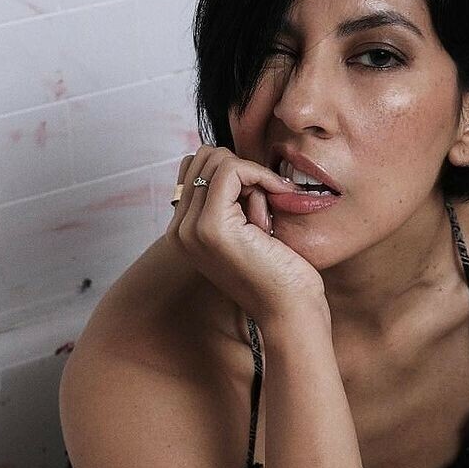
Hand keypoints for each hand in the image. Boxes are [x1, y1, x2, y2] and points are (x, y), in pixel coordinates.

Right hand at [167, 146, 327, 323]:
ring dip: (251, 175)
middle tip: (267, 201)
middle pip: (202, 158)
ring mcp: (190, 229)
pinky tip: (278, 195)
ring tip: (268, 209)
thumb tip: (231, 157)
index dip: (234, 173)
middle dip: (241, 171)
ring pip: (215, 159)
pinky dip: (260, 174)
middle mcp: (178, 231)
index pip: (195, 168)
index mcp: (183, 232)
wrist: (290, 311)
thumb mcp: (248, 227)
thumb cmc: (279, 272)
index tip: (261, 197)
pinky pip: (231, 169)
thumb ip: (233, 199)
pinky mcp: (211, 226)